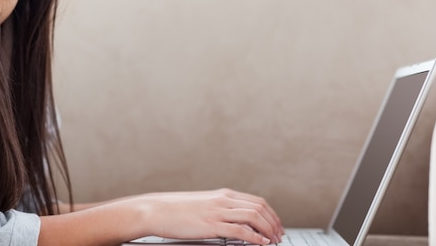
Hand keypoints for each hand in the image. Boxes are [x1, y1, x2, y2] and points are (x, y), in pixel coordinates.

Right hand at [133, 188, 283, 244]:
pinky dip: (255, 237)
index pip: (256, 201)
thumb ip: (219, 210)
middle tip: (279, 236)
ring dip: (268, 230)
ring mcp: (218, 211)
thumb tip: (234, 221)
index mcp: (223, 195)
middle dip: (274, 222)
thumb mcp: (202, 205)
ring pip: (254, 217)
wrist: (156, 210)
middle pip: (259, 208)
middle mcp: (223, 200)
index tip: (276, 226)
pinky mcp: (212, 224)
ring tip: (273, 241)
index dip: (271, 214)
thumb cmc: (175, 210)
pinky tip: (261, 244)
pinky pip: (240, 230)